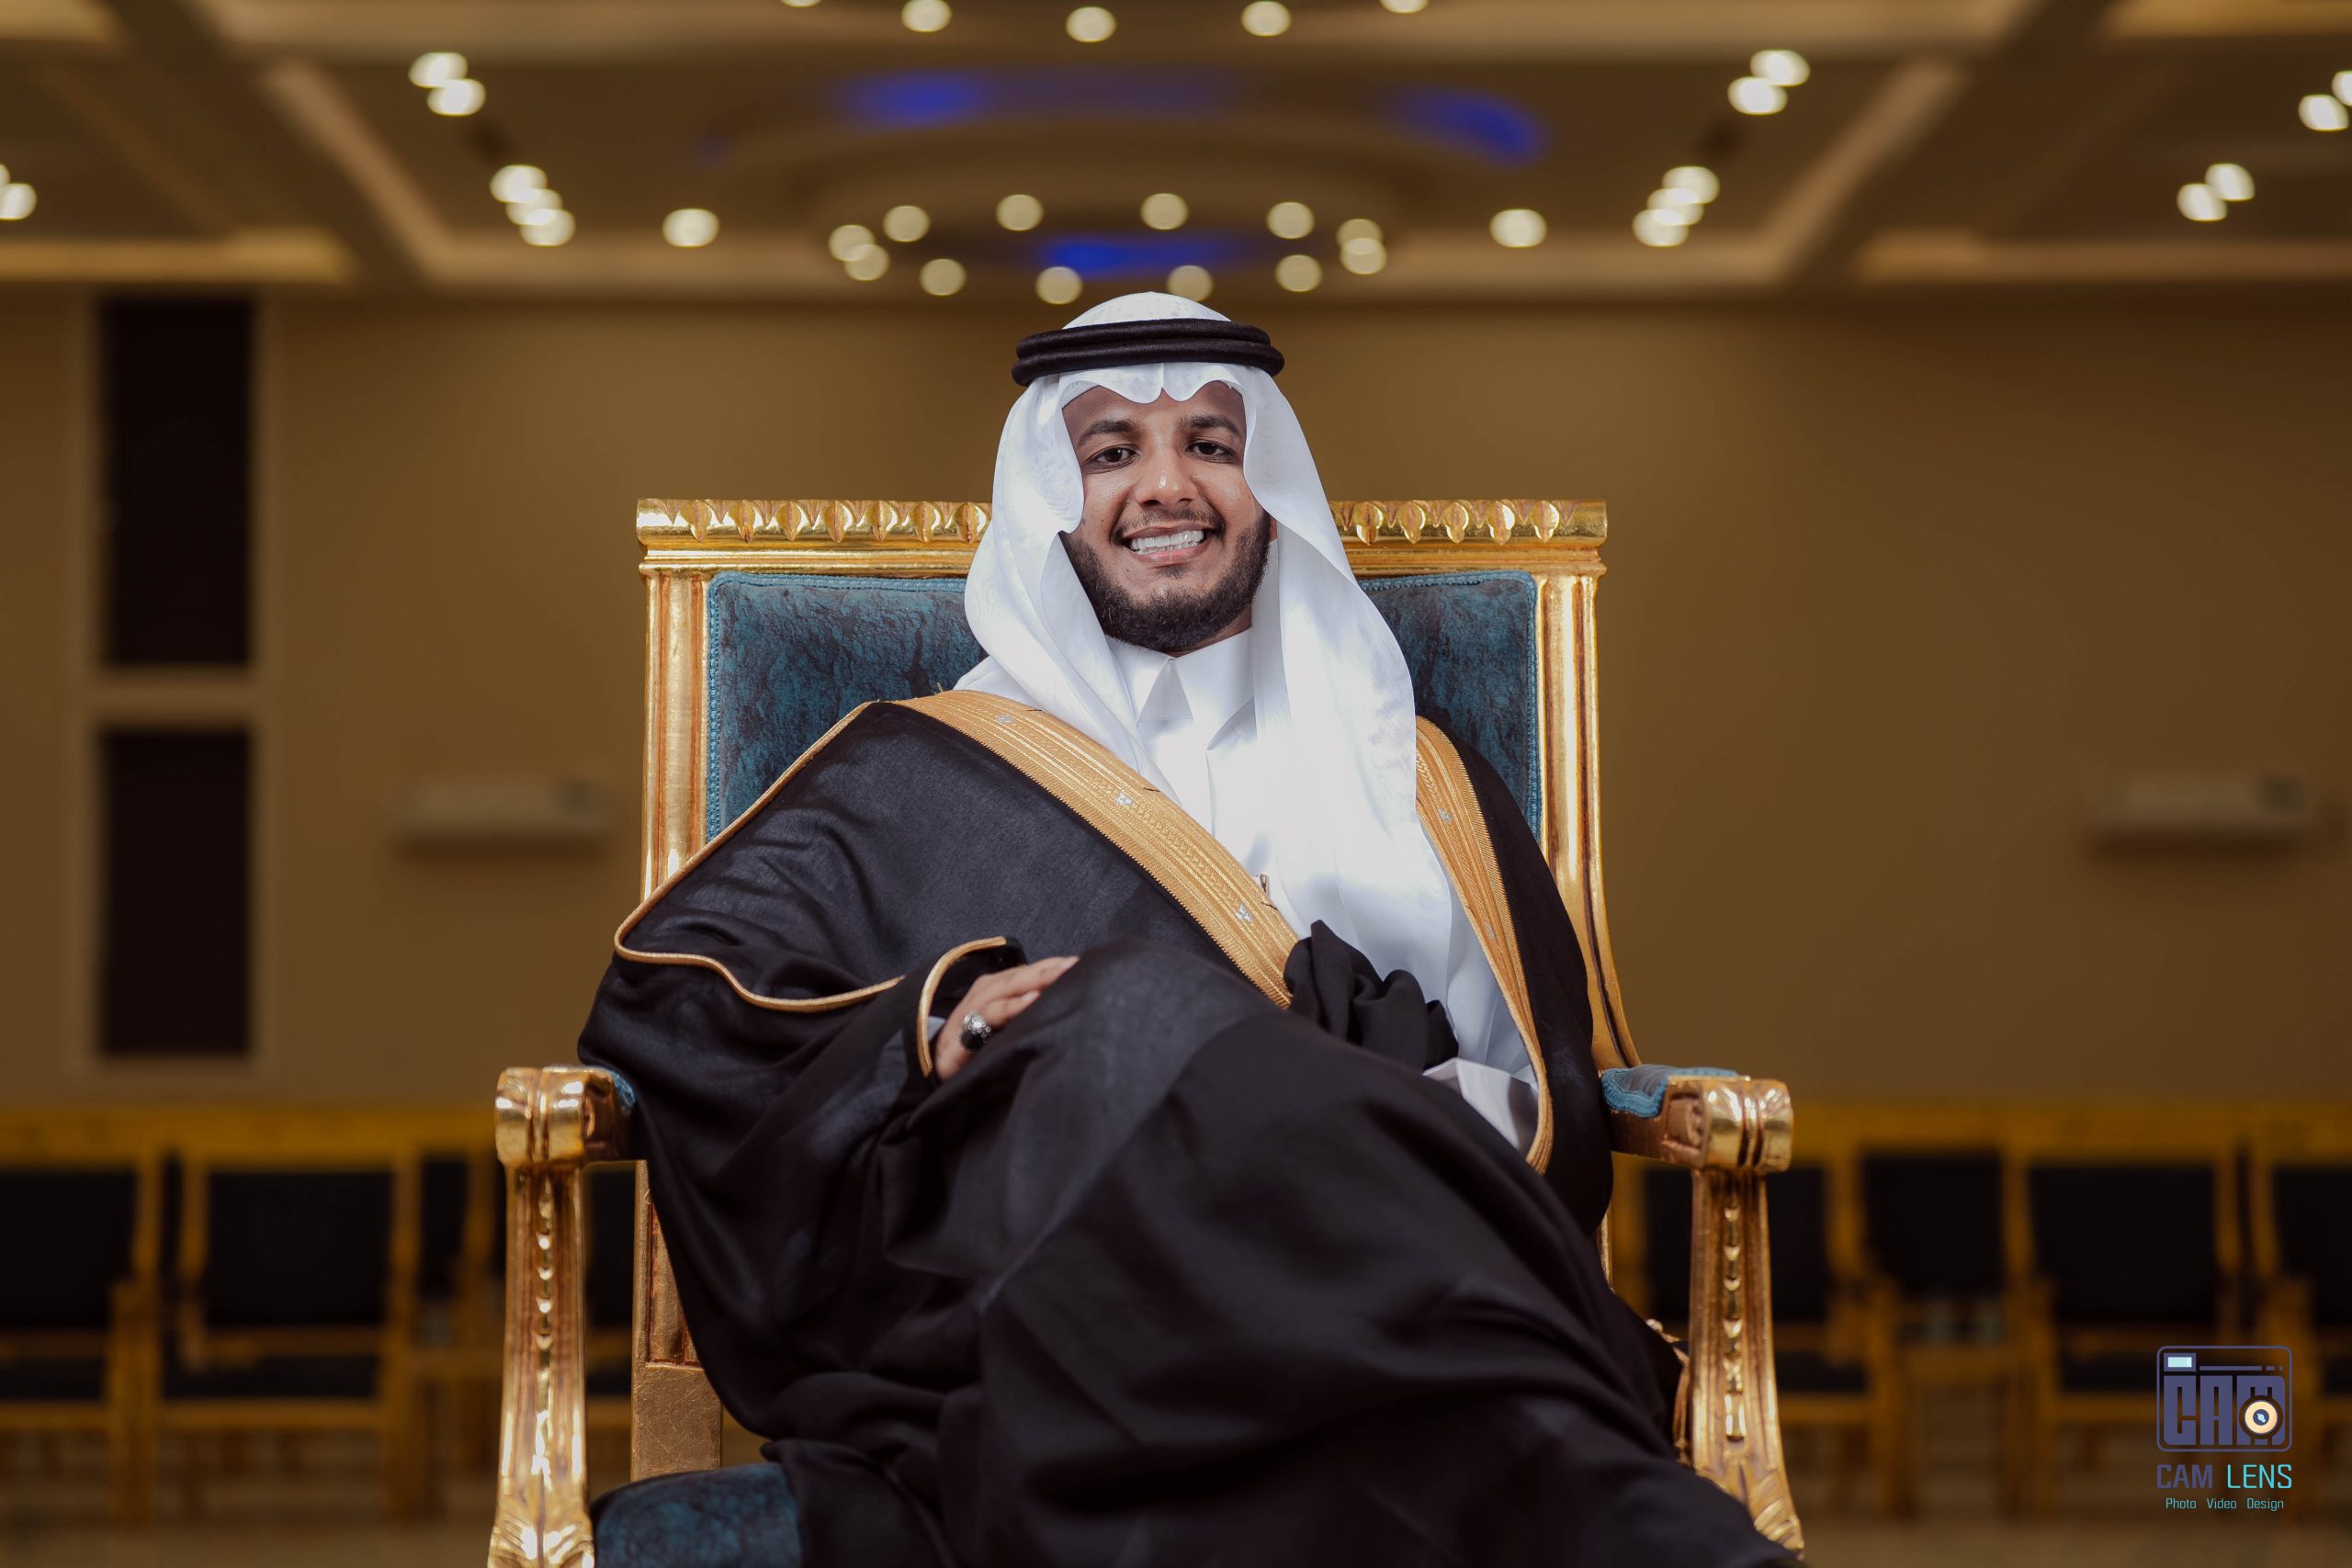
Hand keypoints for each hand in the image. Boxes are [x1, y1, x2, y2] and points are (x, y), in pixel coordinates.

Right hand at [933, 956, 1077, 1081]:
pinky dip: (1012, 1007)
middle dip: (1053, 968)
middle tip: (1080, 963)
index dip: (1057, 965)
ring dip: (1038, 980)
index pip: (1033, 971)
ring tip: (1063, 975)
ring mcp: (975, 1007)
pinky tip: (1031, 1002)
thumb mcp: (1006, 1022)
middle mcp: (988, 990)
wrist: (936, 1064)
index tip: (1087, 961)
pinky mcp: (965, 1029)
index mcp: (999, 985)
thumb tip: (1064, 1003)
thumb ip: (1028, 1009)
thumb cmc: (977, 1040)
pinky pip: (992, 1014)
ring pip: (1010, 988)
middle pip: (1026, 975)